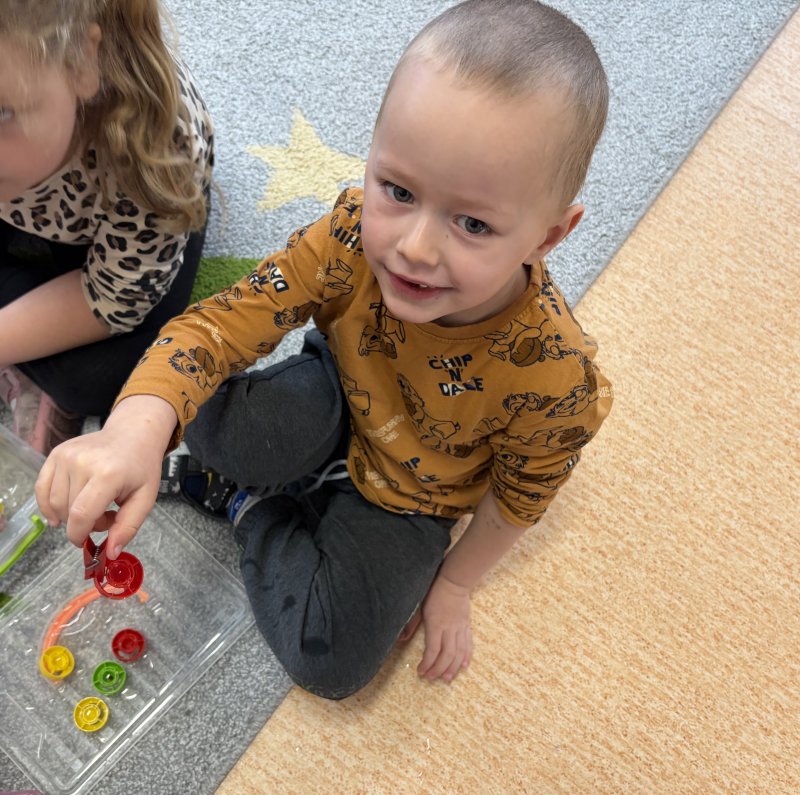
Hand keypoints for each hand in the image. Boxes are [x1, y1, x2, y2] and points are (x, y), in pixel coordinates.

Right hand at [35, 395, 175, 558]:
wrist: (133, 434)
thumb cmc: (141, 467)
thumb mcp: (145, 499)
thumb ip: (127, 528)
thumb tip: (109, 554)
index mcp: (108, 474)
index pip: (81, 514)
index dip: (79, 535)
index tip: (85, 541)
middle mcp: (82, 462)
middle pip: (67, 511)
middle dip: (82, 523)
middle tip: (104, 515)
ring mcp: (65, 456)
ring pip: (53, 503)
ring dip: (69, 514)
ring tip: (92, 505)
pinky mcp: (55, 454)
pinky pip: (41, 489)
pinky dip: (49, 504)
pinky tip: (63, 509)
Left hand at [416, 573, 472, 683]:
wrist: (454, 581)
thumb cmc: (433, 591)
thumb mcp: (418, 606)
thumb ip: (411, 624)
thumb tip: (401, 640)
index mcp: (436, 624)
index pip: (432, 650)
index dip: (427, 664)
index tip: (421, 672)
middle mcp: (450, 629)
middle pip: (447, 655)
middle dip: (439, 670)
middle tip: (431, 678)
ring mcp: (460, 628)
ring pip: (459, 653)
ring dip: (453, 668)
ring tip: (446, 678)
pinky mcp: (467, 626)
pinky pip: (468, 644)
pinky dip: (466, 656)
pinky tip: (463, 665)